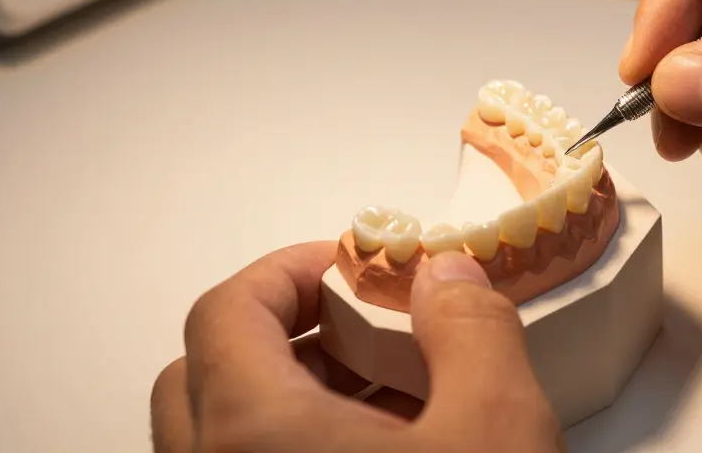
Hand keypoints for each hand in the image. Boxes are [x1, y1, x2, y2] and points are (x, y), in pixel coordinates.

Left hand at [151, 242, 562, 451]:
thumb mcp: (495, 428)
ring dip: (291, 396)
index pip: (226, 312)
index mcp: (253, 436)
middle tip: (360, 326)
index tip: (350, 266)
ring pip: (222, 436)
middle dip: (286, 333)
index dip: (290, 271)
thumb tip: (448, 278)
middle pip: (205, 373)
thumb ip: (471, 332)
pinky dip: (294, 447)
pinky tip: (383, 449)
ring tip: (386, 396)